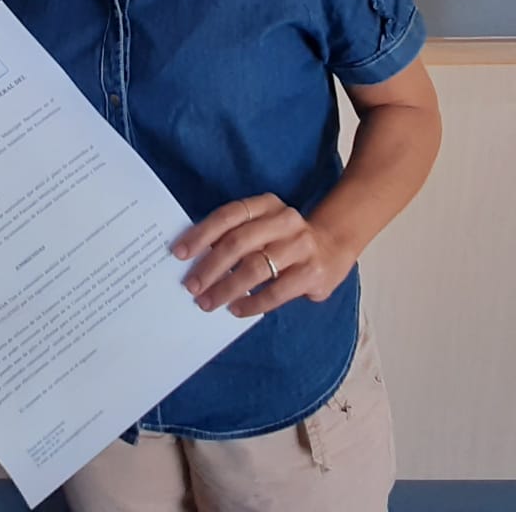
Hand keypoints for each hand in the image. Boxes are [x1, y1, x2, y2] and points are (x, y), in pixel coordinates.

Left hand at [173, 194, 354, 318]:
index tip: (179, 253)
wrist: (335, 245)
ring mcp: (302, 246)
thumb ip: (238, 237)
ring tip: (208, 302)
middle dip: (210, 266)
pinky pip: (276, 291)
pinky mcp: (313, 272)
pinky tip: (237, 309)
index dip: (201, 234)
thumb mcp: (264, 227)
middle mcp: (285, 220)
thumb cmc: (286, 240)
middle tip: (192, 285)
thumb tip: (196, 261)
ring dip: (227, 288)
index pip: (229, 215)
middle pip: (239, 242)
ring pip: (255, 268)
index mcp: (267, 205)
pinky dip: (252, 302)